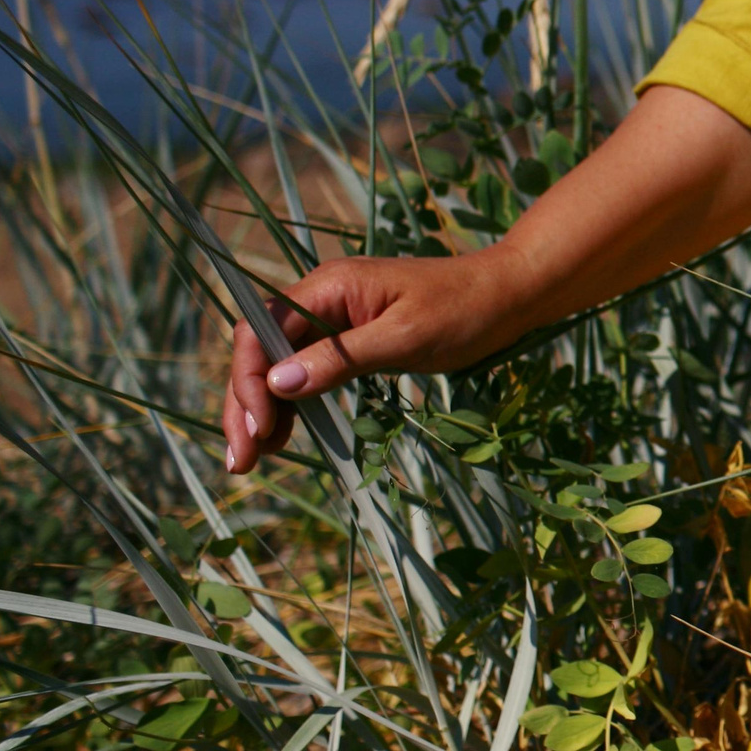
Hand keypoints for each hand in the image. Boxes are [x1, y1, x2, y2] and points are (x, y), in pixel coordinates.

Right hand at [219, 85, 750, 475]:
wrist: (509, 295)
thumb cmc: (465, 309)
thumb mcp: (405, 338)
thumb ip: (341, 360)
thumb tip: (278, 382)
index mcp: (329, 287)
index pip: (261, 331)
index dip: (249, 379)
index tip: (257, 426)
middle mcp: (323, 298)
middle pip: (261, 351)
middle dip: (246, 404)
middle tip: (240, 462)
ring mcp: (336, 319)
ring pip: (280, 366)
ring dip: (263, 409)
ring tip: (254, 460)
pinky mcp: (352, 339)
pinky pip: (309, 370)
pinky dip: (294, 403)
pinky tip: (287, 437)